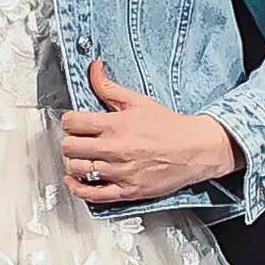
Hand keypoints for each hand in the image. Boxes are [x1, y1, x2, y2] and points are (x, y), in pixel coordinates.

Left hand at [60, 59, 243, 203]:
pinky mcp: (127, 191)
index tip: (73, 123)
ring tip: (82, 157)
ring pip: (78, 169)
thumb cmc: (170, 126)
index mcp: (116, 125)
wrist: (196, 149)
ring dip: (74, 162)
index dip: (69, 121)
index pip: (73, 122)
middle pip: (70, 147)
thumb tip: (94, 69)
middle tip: (77, 140)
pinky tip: (75, 180)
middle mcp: (116, 149)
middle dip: (70, 141)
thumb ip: (110, 87)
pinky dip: (78, 188)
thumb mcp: (139, 101)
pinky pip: (93, 195)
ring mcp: (120, 172)